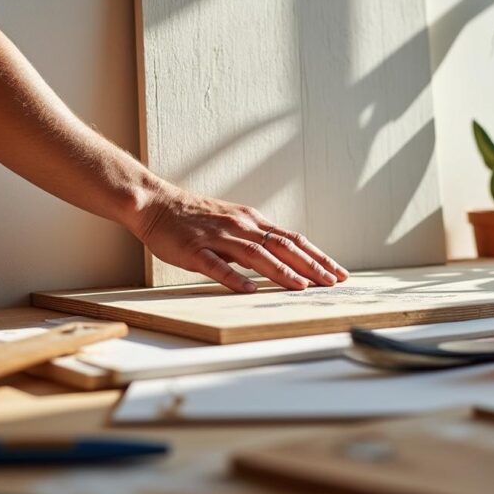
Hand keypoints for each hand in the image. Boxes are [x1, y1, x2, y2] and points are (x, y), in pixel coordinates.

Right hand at [134, 187, 348, 292]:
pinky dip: (234, 277)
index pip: (293, 239)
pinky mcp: (195, 250)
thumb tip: (281, 258)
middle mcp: (240, 226)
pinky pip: (216, 265)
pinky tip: (249, 289)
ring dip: (281, 271)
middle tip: (333, 282)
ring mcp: (218, 237)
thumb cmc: (193, 218)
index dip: (317, 256)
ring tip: (302, 286)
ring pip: (256, 254)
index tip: (338, 272)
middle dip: (311, 265)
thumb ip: (254, 240)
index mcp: (251, 222)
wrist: (155, 204)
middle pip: (283, 246)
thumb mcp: (232, 223)